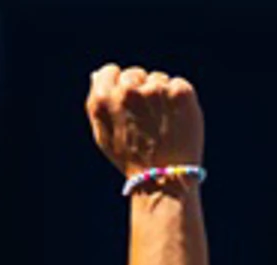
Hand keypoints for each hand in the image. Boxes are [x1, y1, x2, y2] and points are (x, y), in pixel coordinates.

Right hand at [86, 65, 202, 177]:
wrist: (164, 179)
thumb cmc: (131, 160)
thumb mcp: (103, 136)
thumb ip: (97, 105)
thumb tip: (97, 76)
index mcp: (103, 99)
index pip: (110, 72)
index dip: (118, 86)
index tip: (127, 102)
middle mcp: (127, 90)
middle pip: (134, 74)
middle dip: (139, 90)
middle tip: (146, 119)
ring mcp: (154, 89)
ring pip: (157, 79)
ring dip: (160, 96)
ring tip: (161, 124)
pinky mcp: (179, 92)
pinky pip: (177, 85)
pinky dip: (179, 100)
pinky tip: (176, 121)